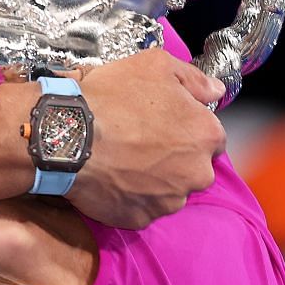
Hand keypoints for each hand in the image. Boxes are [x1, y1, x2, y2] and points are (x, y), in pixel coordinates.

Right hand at [64, 47, 224, 229]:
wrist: (69, 135)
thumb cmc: (112, 98)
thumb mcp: (155, 66)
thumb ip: (194, 79)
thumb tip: (215, 90)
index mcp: (206, 135)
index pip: (211, 136)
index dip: (187, 127)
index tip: (166, 122)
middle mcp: (197, 172)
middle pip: (195, 166)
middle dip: (175, 156)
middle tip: (142, 140)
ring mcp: (169, 200)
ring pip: (170, 189)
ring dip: (155, 177)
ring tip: (125, 158)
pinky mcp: (142, 218)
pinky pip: (143, 207)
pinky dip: (133, 195)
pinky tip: (115, 176)